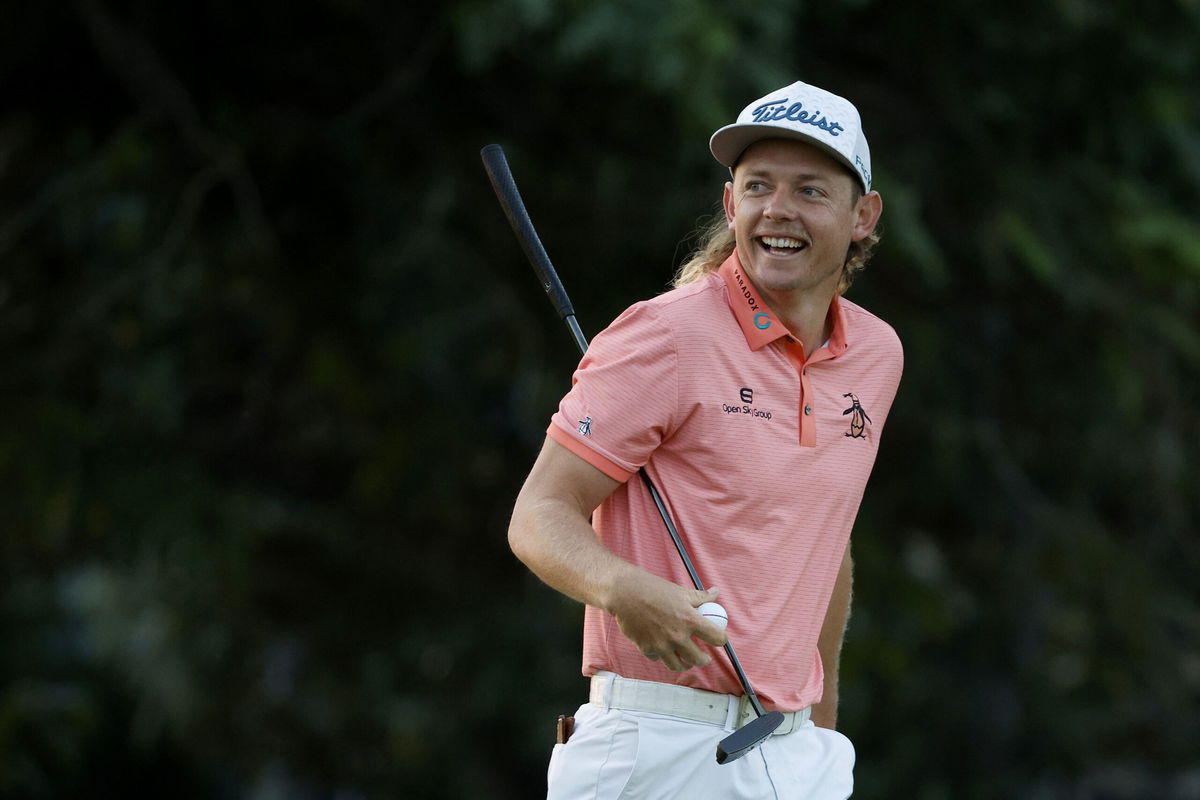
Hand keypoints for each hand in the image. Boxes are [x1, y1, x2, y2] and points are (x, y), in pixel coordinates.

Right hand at [605, 575, 728, 671]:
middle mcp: (678, 636)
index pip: (716, 637)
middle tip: (704, 657)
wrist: (624, 593)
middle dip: (704, 659)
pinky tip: (663, 649)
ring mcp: (662, 645)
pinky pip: (658, 658)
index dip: (721, 639)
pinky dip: (662, 655)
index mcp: (690, 620)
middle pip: (699, 659)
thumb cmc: (653, 589)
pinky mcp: (647, 648)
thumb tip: (715, 593)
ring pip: (679, 666)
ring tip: (686, 661)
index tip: (719, 639)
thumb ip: (700, 597)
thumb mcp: (680, 591)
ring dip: (685, 664)